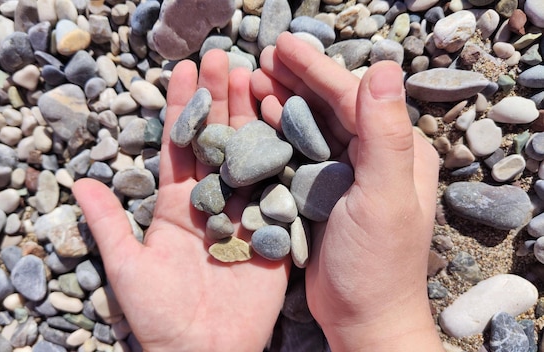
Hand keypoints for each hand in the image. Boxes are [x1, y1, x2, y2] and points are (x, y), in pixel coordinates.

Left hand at [73, 50, 288, 351]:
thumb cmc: (159, 317)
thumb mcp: (127, 268)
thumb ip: (109, 224)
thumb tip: (80, 182)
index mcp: (175, 206)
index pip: (178, 147)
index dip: (180, 109)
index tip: (184, 71)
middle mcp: (210, 203)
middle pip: (216, 143)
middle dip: (219, 101)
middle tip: (223, 59)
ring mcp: (244, 214)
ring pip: (247, 158)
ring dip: (251, 118)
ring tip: (255, 78)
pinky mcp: (271, 232)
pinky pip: (277, 191)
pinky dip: (281, 158)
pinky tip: (286, 124)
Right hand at [251, 32, 443, 350]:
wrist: (362, 318)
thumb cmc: (376, 265)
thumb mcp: (384, 199)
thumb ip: (384, 135)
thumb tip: (384, 68)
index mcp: (397, 151)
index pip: (354, 98)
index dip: (317, 69)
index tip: (283, 46)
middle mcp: (375, 157)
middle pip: (331, 105)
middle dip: (297, 78)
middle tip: (262, 57)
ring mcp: (348, 174)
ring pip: (313, 124)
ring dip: (284, 100)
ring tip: (254, 80)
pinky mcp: (324, 192)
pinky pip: (300, 151)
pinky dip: (279, 131)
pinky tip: (260, 117)